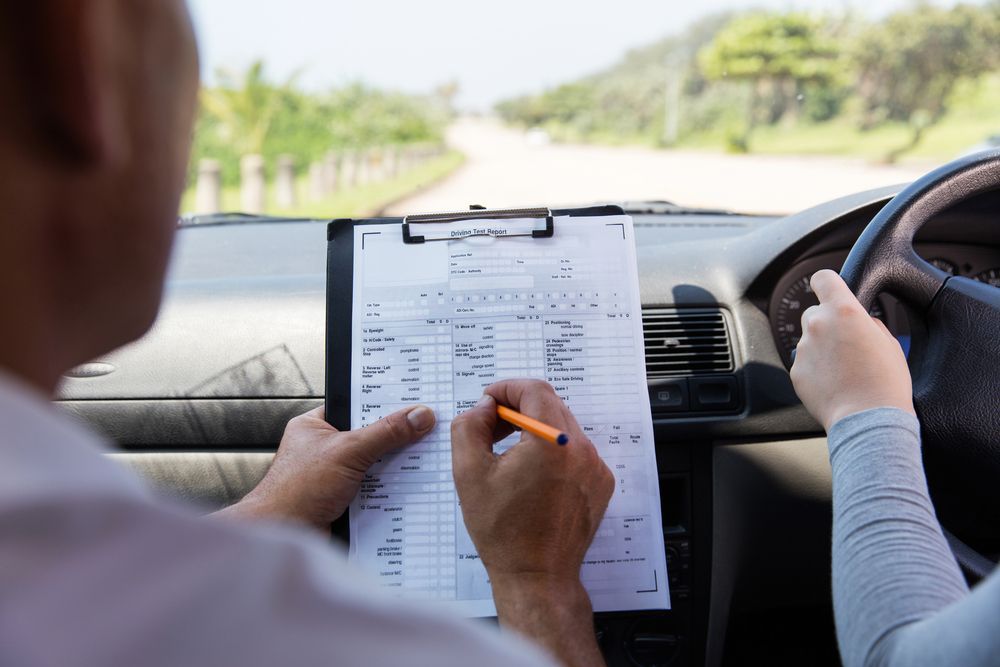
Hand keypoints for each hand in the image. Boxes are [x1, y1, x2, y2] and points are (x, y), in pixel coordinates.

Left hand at [219, 404, 435, 530]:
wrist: (282, 536)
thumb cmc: (295, 491)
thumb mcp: (348, 451)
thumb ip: (385, 432)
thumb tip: (418, 415)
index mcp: (316, 426)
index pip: (358, 406)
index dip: (386, 404)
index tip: (416, 402)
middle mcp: (325, 448)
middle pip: (370, 436)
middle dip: (395, 439)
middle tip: (425, 432)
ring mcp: (335, 476)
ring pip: (374, 465)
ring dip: (393, 468)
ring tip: (421, 461)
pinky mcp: (344, 499)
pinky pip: (374, 489)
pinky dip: (388, 491)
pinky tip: (407, 490)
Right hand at [451, 379, 611, 666]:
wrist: (536, 576)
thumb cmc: (503, 531)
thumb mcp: (468, 473)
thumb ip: (470, 426)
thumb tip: (485, 408)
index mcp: (552, 442)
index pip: (534, 390)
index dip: (507, 388)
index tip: (489, 399)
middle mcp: (581, 449)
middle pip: (550, 405)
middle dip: (519, 408)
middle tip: (492, 425)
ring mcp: (595, 467)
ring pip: (564, 428)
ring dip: (536, 429)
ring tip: (509, 453)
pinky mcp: (600, 484)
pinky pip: (576, 451)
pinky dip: (554, 451)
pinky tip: (531, 474)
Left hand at [790, 270, 914, 430]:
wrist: (868, 419)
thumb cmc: (885, 383)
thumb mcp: (890, 343)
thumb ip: (869, 323)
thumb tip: (861, 322)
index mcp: (844, 311)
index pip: (823, 279)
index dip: (827, 283)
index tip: (829, 289)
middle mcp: (818, 325)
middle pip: (815, 312)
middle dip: (827, 323)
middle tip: (846, 343)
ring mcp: (803, 348)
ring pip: (809, 339)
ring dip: (822, 348)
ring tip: (843, 369)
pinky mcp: (796, 371)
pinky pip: (805, 362)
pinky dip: (815, 369)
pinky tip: (834, 382)